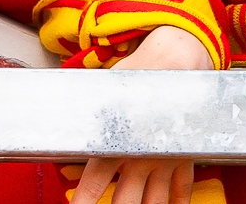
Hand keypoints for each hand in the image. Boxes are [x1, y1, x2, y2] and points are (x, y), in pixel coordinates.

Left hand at [69, 28, 211, 203]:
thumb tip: (59, 118)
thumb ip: (88, 114)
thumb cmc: (141, 70)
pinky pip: (183, 187)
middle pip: (127, 202)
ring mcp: (167, 158)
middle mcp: (143, 156)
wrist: (179, 57)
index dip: (83, 203)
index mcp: (118, 142)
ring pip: (155, 202)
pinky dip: (177, 201)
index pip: (94, 185)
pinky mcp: (185, 154)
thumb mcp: (106, 90)